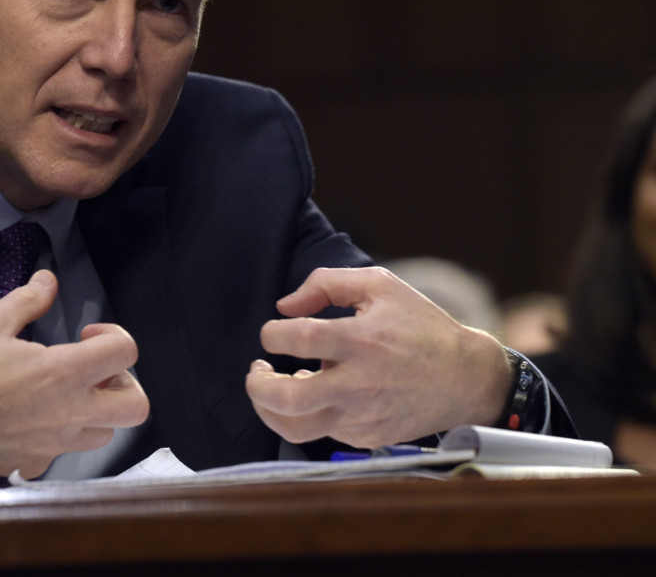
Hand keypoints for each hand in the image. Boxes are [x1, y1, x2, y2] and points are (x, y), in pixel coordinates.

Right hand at [0, 269, 148, 480]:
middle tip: (92, 370)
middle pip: (136, 406)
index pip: (126, 353)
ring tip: (63, 392)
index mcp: (61, 373)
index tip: (86, 336)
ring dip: (96, 410)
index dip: (114, 337)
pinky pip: (66, 451)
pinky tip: (32, 416)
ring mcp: (54, 445)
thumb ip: (27, 300)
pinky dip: (61, 434)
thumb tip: (48, 280)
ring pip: (106, 432)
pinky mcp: (36, 464)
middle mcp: (68, 414)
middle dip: (122, 382)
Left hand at [245, 267, 511, 447]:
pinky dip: (305, 415)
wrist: (466, 378)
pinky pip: (320, 432)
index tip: (274, 332)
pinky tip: (311, 394)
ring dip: (269, 409)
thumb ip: (326, 283)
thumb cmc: (420, 326)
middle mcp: (358, 384)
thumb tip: (285, 306)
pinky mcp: (366, 438)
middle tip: (256, 369)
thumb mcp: (380, 286)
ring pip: (295, 429)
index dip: (271, 334)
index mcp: (361, 341)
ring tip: (270, 387)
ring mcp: (362, 417)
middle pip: (287, 398)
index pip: (296, 338)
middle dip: (256, 385)